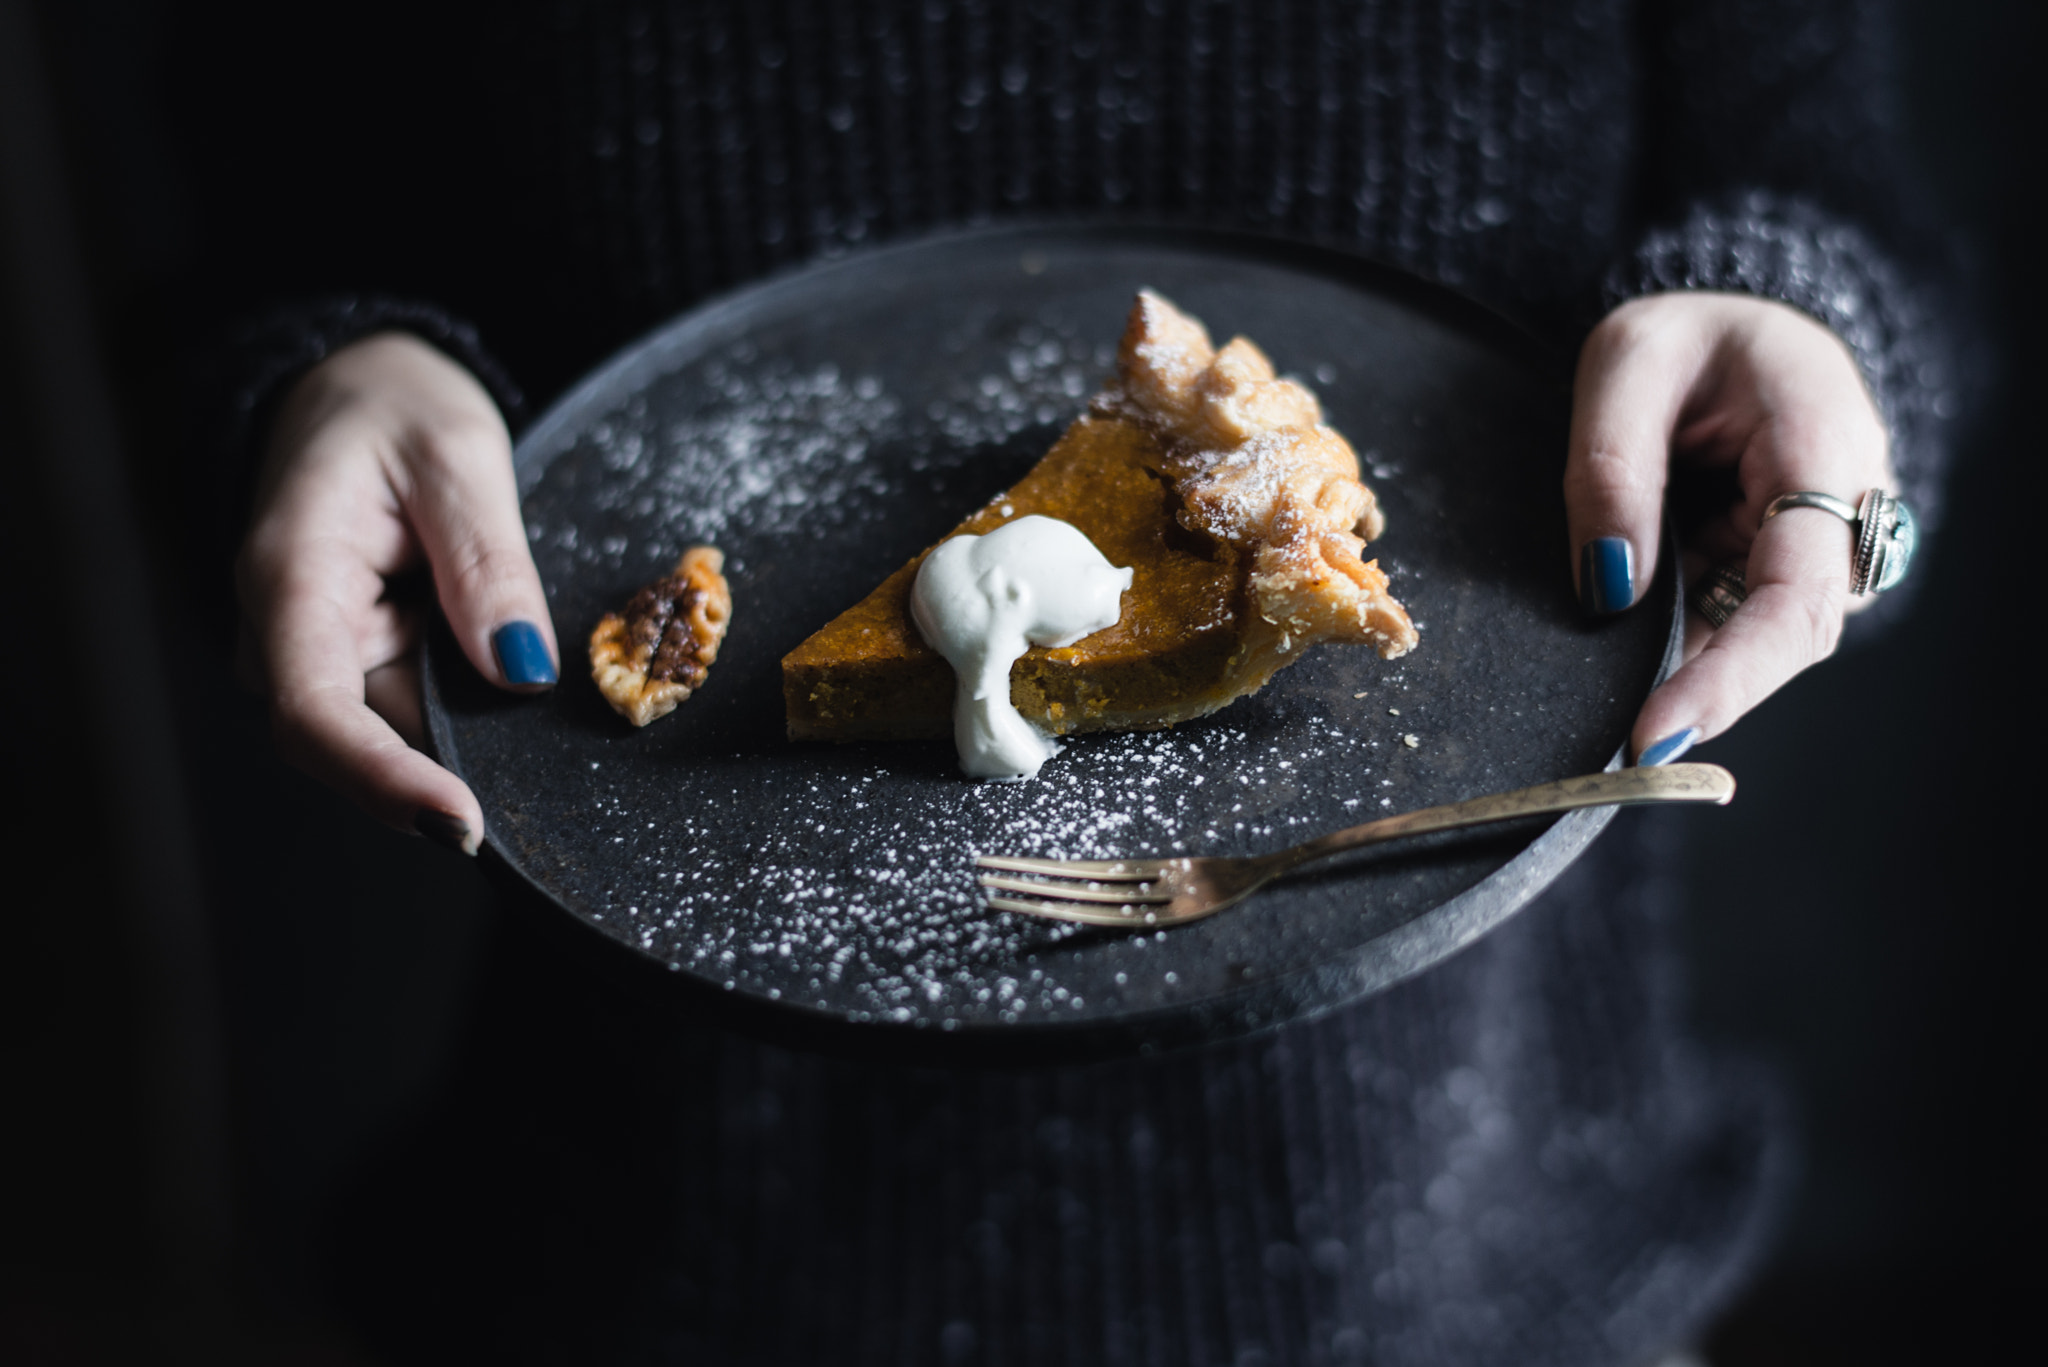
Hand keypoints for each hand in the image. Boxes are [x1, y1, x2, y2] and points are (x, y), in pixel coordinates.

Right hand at [236, 332, 556, 851]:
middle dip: (453, 752)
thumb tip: (521, 668)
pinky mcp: (357, 660)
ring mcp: (320, 653)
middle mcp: (288, 632)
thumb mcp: (458, 457)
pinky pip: (417, 705)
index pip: (316, 716)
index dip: (385, 783)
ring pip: (400, 730)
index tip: (460, 824)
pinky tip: (498, 657)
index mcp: (290, 577)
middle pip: (364, 740)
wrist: (355, 388)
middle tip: (536, 719)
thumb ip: (488, 563)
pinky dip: (466, 696)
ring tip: (513, 640)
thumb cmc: (392, 408)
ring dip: (467, 715)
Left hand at [1565, 293, 1891, 762]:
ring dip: (1681, 674)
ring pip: (1752, 643)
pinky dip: (1675, 652)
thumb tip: (1608, 586)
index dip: (1731, 675)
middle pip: (1782, 639)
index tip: (1659, 730)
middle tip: (1615, 750)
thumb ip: (1612, 465)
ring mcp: (1817, 554)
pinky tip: (1620, 672)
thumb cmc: (1690, 339)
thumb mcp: (1628, 361)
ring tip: (1605, 708)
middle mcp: (1843, 516)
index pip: (1794, 595)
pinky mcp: (1776, 576)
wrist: (1736, 336)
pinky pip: (1729, 629)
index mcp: (1824, 449)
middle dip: (1701, 695)